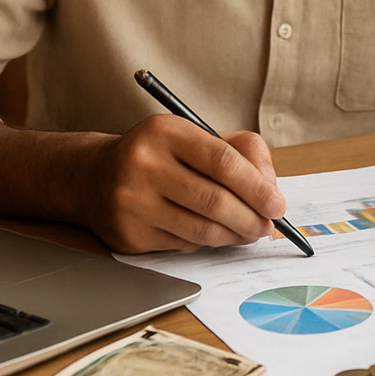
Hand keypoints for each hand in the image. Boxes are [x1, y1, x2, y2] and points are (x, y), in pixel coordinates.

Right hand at [84, 114, 287, 253]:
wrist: (96, 177)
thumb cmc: (161, 156)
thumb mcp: (198, 137)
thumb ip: (243, 154)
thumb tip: (271, 191)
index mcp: (165, 131)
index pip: (222, 161)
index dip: (257, 187)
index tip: (278, 205)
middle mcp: (143, 163)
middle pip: (214, 200)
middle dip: (251, 218)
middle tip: (267, 226)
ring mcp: (132, 201)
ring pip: (201, 229)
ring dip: (234, 235)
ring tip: (247, 231)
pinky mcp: (128, 234)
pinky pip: (183, 244)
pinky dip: (206, 242)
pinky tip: (210, 232)